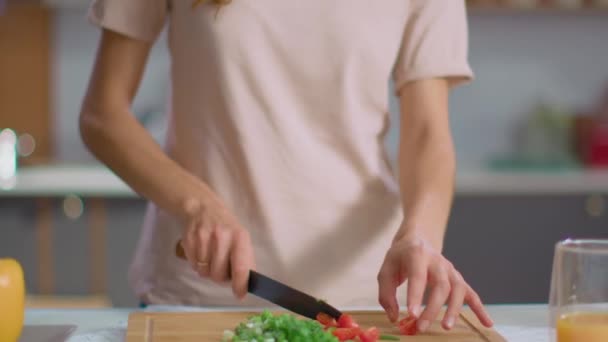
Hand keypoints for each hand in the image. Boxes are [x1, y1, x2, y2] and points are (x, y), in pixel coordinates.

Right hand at [179, 197, 254, 298]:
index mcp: (240, 237)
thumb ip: (245, 260)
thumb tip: (247, 285)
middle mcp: (222, 236)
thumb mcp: (241, 239)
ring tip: (211, 258)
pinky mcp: (189, 240)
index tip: (239, 294)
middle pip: (218, 274)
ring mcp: (203, 238)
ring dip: (208, 271)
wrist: (203, 208)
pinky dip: (198, 265)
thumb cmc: (227, 228)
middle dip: (220, 277)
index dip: (240, 284)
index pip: (240, 266)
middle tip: (222, 268)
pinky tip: (202, 253)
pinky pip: (193, 266)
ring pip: (204, 272)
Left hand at [377, 233, 492, 331]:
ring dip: (454, 309)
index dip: (415, 296)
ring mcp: (450, 270)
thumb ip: (386, 294)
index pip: (418, 276)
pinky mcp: (457, 278)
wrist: (418, 239)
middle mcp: (437, 261)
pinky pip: (471, 293)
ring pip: (458, 289)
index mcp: (417, 255)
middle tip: (422, 327)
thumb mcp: (386, 269)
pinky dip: (480, 309)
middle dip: (432, 308)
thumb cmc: (400, 257)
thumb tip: (395, 317)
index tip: (411, 315)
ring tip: (447, 327)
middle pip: (441, 285)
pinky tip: (487, 323)